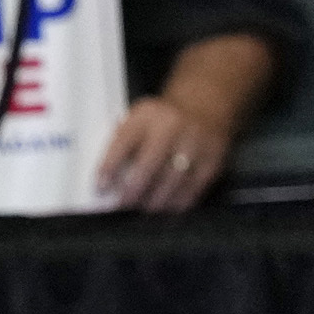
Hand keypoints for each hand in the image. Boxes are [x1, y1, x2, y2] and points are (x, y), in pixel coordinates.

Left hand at [94, 92, 232, 213]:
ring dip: (154, 200)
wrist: (205, 105)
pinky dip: (177, 202)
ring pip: (173, 180)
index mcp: (147, 116)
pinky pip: (194, 187)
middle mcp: (173, 126)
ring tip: (144, 208)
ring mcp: (196, 142)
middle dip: (133, 190)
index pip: (124, 142)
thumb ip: (121, 143)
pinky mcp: (213, 158)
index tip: (100, 187)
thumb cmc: (161, 121)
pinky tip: (167, 206)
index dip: (109, 167)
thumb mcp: (137, 120)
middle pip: (150, 164)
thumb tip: (105, 181)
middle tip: (122, 204)